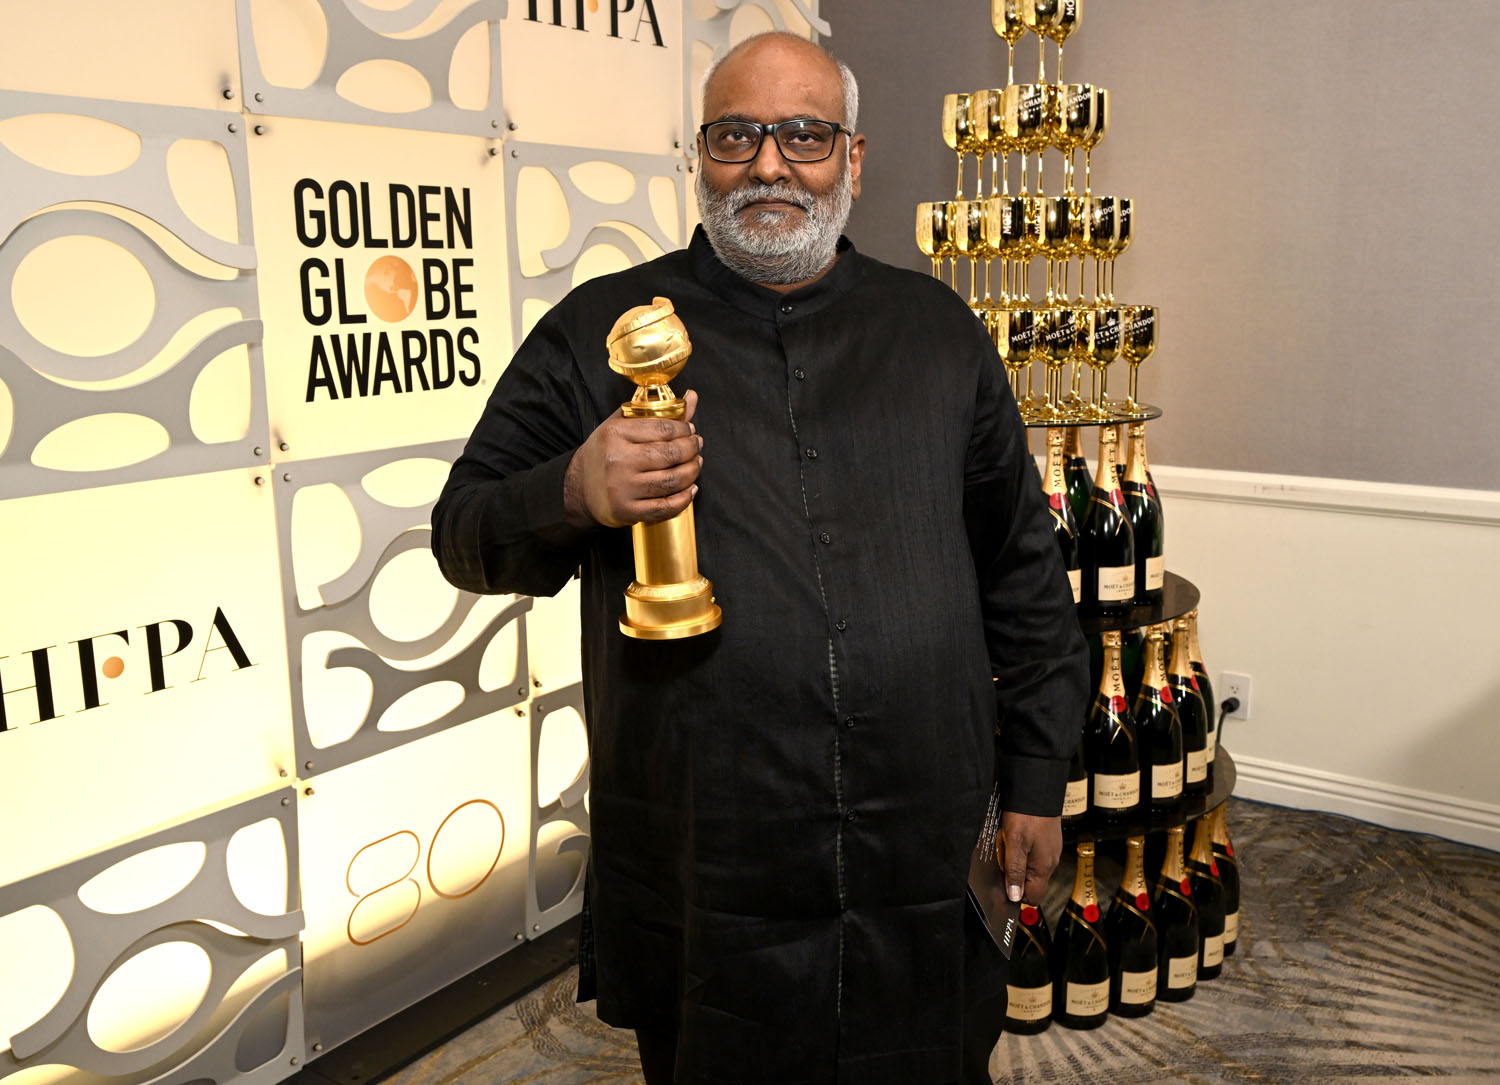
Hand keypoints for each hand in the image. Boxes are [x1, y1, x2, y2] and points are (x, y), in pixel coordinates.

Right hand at [564, 390, 702, 527]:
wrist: (578, 487)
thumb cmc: (605, 453)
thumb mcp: (623, 426)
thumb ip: (658, 412)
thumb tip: (692, 397)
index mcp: (615, 434)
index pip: (662, 428)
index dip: (684, 429)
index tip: (690, 430)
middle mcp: (617, 461)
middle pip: (670, 454)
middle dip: (691, 449)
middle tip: (696, 446)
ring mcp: (622, 488)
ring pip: (672, 480)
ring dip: (692, 472)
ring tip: (695, 463)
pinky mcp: (628, 510)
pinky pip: (665, 506)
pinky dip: (684, 498)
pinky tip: (690, 489)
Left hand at [999, 811, 1061, 905]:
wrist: (1037, 792)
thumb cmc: (1027, 816)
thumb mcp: (1014, 845)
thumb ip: (1014, 871)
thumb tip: (1014, 896)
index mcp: (1043, 868)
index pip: (1033, 897)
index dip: (1017, 893)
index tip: (1005, 880)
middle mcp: (1050, 862)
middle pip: (1032, 882)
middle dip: (1016, 874)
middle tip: (1005, 858)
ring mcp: (1051, 851)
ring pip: (1032, 867)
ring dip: (1019, 861)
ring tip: (1010, 845)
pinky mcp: (1049, 841)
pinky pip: (1035, 854)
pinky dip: (1024, 850)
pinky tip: (1017, 838)